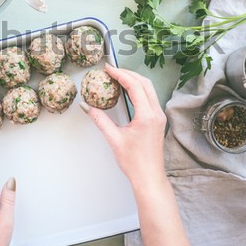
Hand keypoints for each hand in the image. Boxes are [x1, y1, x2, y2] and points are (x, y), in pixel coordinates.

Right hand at [80, 65, 194, 245]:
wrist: (149, 177)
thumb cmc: (133, 162)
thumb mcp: (114, 139)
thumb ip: (100, 120)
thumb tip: (86, 107)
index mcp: (147, 115)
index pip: (134, 86)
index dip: (121, 74)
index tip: (108, 68)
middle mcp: (156, 112)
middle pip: (144, 83)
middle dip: (128, 73)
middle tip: (112, 70)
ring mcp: (159, 116)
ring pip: (149, 89)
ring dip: (134, 80)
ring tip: (118, 76)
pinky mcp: (158, 120)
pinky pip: (150, 97)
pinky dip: (139, 89)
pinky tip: (127, 90)